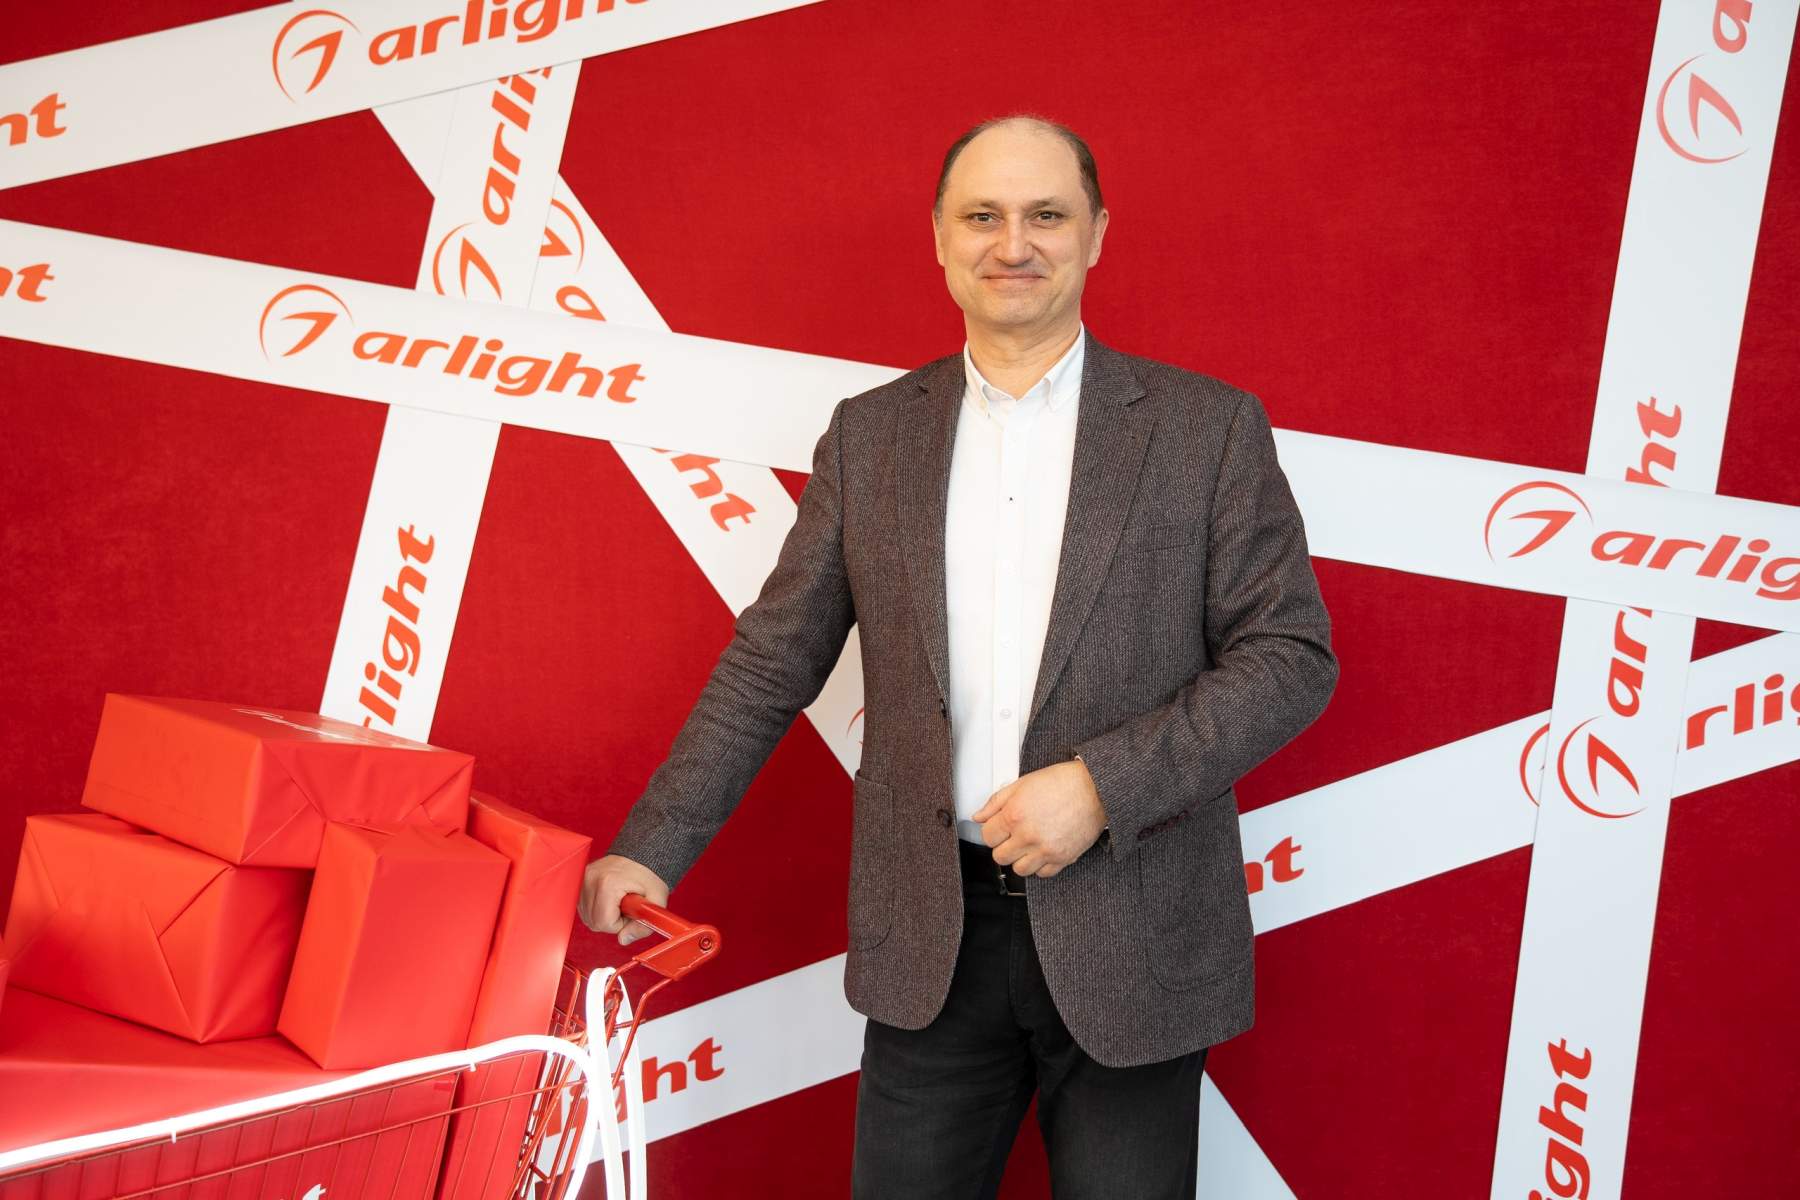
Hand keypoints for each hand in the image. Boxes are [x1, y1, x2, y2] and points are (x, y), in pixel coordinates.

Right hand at [578, 854, 670, 945]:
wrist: (643, 855)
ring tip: (619, 901)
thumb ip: (643, 927)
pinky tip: (609, 898)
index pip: (604, 923)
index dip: (621, 923)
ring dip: (604, 914)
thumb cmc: (650, 877)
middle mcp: (591, 879)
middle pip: (593, 921)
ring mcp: (583, 878)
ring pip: (587, 916)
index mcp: (608, 884)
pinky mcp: (580, 879)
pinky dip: (597, 908)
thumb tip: (623, 940)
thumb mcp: (656, 902)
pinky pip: (584, 907)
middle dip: (612, 920)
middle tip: (626, 906)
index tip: (631, 911)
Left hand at [972, 759, 1107, 877]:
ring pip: (1019, 870)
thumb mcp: (1022, 783)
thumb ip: (996, 802)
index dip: (992, 831)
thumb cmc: (1062, 782)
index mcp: (1014, 815)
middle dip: (1004, 846)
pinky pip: (1043, 874)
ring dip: (1020, 858)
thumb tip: (979, 816)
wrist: (1095, 789)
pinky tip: (1043, 850)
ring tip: (1028, 845)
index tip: (999, 828)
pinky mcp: (1062, 858)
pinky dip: (1040, 865)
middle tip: (1013, 836)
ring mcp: (1045, 850)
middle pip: (1000, 856)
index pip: (987, 836)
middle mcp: (1028, 836)